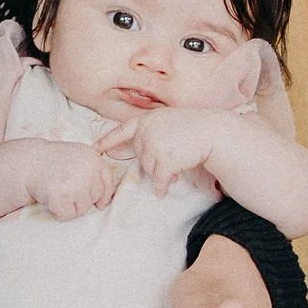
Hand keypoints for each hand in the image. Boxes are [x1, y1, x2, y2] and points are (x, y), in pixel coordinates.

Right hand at [30, 140, 119, 219]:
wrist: (30, 163)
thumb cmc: (57, 161)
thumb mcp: (80, 156)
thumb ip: (96, 173)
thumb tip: (106, 202)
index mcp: (94, 159)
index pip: (108, 184)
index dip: (102, 194)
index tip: (93, 198)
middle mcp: (87, 171)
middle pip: (95, 198)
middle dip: (83, 197)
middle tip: (67, 187)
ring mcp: (74, 185)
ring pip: (83, 209)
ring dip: (71, 205)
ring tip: (59, 191)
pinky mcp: (60, 197)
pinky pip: (67, 215)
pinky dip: (59, 211)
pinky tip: (52, 198)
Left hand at [98, 107, 224, 195]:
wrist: (213, 131)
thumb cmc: (194, 127)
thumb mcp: (169, 121)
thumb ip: (152, 132)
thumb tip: (141, 155)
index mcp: (147, 119)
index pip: (122, 130)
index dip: (107, 140)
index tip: (94, 148)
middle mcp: (147, 131)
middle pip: (140, 156)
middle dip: (153, 162)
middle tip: (171, 158)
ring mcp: (154, 145)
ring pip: (149, 169)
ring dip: (161, 173)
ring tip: (177, 165)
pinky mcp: (164, 160)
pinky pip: (159, 180)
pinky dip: (163, 186)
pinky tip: (167, 187)